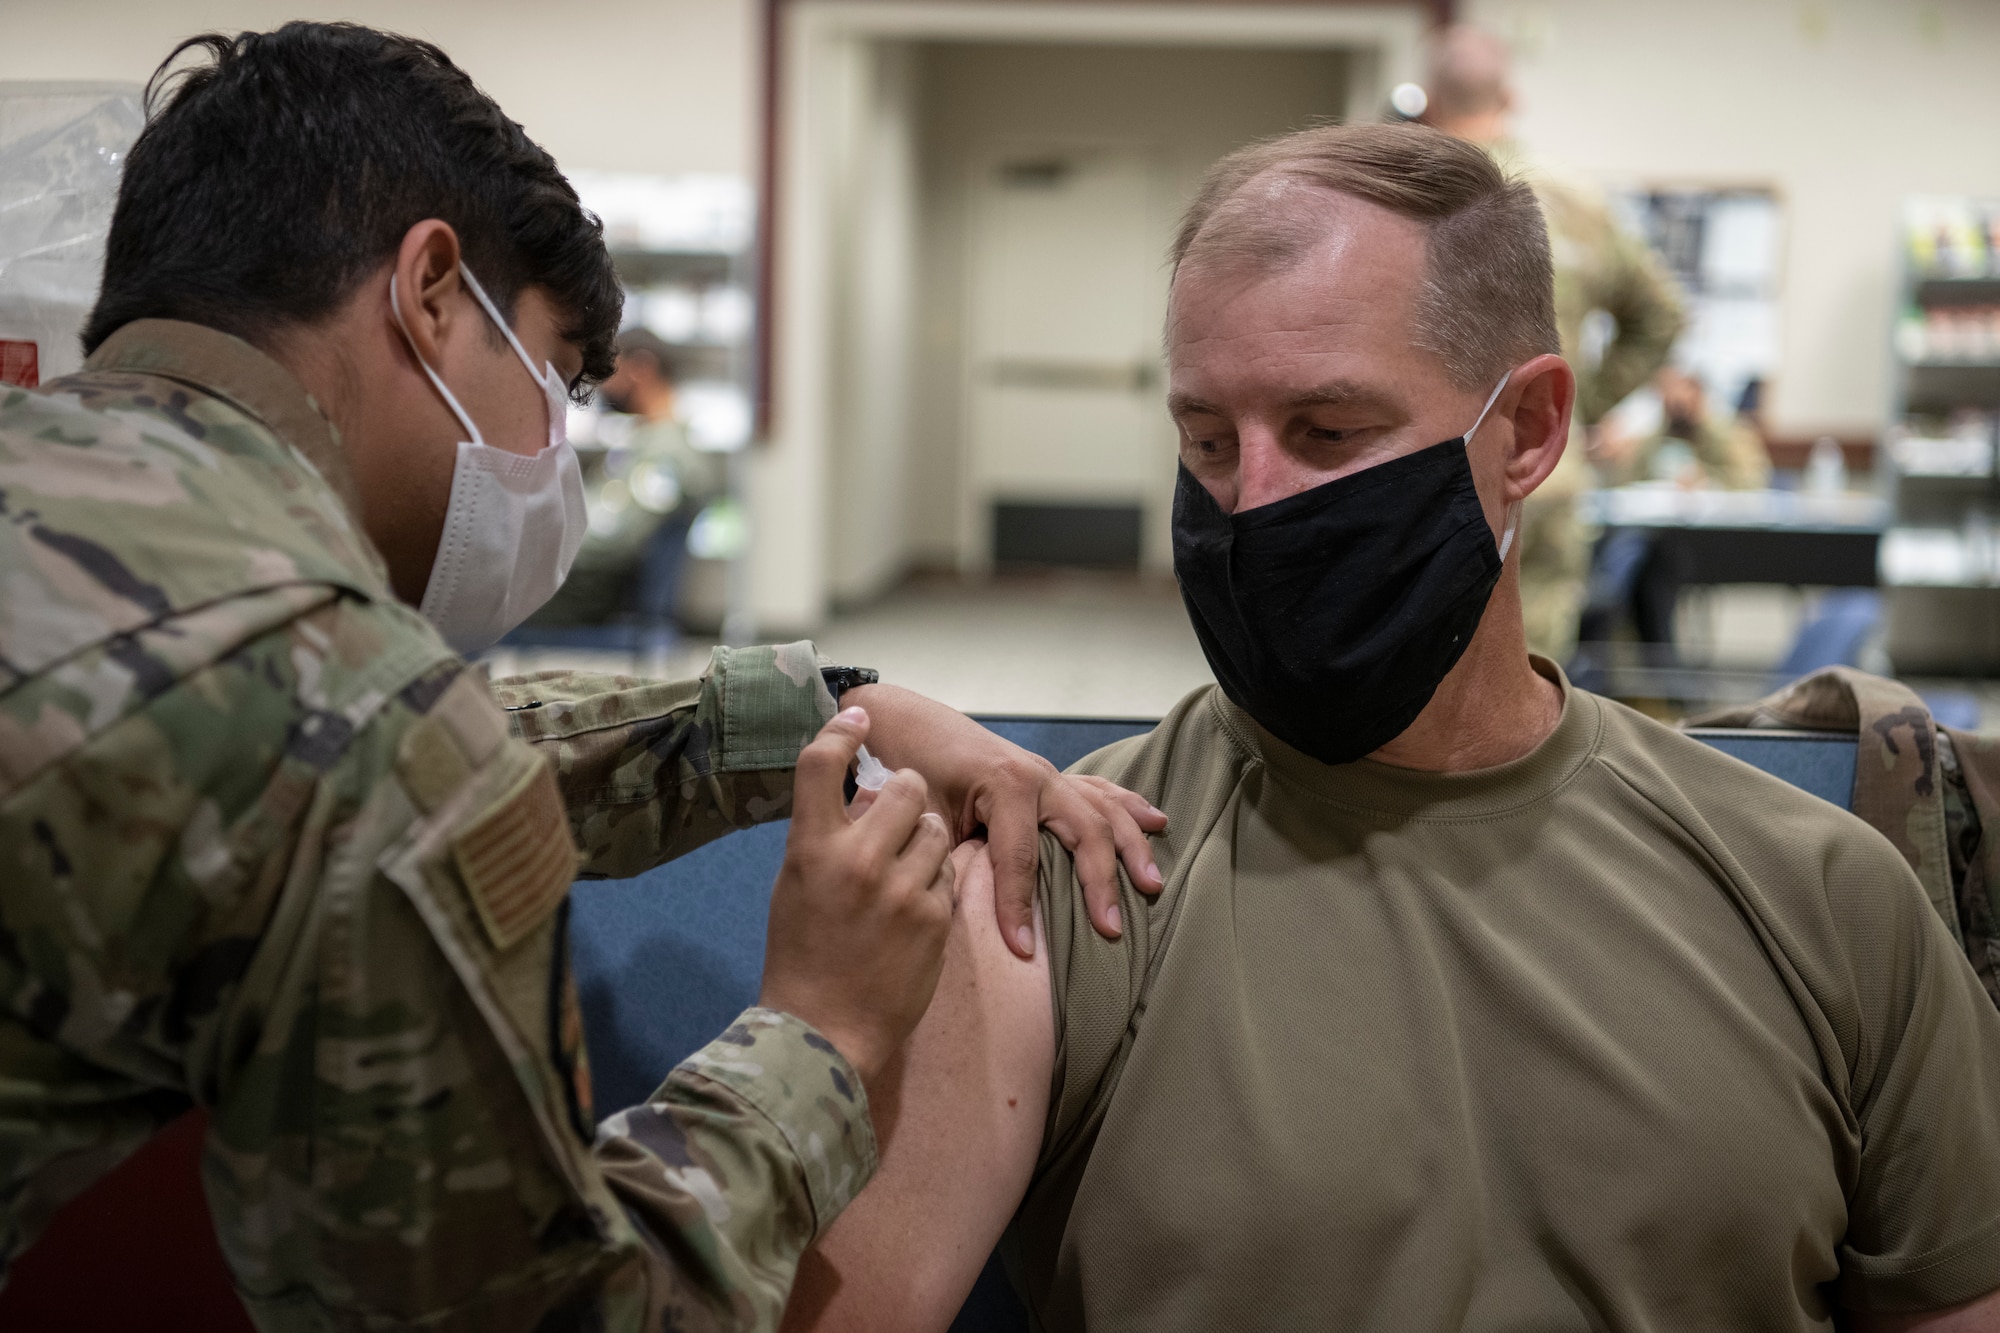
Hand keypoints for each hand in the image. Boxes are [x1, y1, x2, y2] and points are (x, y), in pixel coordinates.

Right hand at [759, 707, 955, 1089]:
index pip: (820, 764)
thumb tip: (863, 796)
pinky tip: (913, 911)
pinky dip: (936, 882)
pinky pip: (949, 872)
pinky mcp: (935, 916)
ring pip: (934, 827)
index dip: (841, 729)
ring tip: (904, 872)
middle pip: (904, 786)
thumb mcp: (796, 885)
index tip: (859, 715)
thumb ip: (827, 837)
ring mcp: (900, 888)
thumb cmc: (802, 955)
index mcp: (810, 848)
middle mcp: (857, 860)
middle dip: (906, 795)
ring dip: (925, 839)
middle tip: (897, 818)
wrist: (826, 1030)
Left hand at [842, 683, 1168, 958]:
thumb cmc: (908, 766)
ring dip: (1131, 846)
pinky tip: (1154, 821)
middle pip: (1084, 833)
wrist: (905, 721)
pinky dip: (1127, 806)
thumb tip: (953, 906)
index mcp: (1005, 784)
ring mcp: (1048, 774)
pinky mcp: (1048, 775)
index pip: (1020, 860)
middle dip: (1101, 883)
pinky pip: (1097, 790)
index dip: (1020, 908)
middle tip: (1112, 929)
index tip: (1023, 952)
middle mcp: (1037, 776)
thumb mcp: (920, 815)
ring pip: (1103, 809)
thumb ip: (942, 855)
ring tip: (1153, 883)